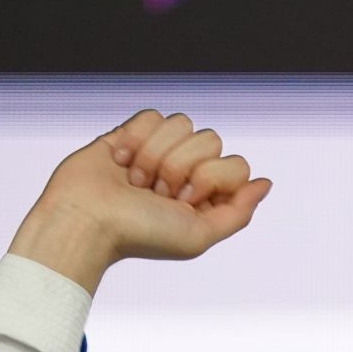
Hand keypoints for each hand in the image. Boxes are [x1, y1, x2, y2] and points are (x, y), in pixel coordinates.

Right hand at [10, 109, 273, 292]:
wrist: (86, 219)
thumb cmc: (140, 234)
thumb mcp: (199, 235)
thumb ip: (238, 213)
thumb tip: (265, 183)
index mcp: (207, 196)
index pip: (235, 164)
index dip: (212, 177)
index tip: (186, 199)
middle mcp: (187, 171)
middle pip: (211, 139)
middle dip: (181, 166)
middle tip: (156, 192)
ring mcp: (159, 151)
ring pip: (181, 123)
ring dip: (155, 154)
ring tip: (136, 181)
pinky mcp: (131, 133)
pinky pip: (152, 115)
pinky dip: (135, 138)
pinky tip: (119, 162)